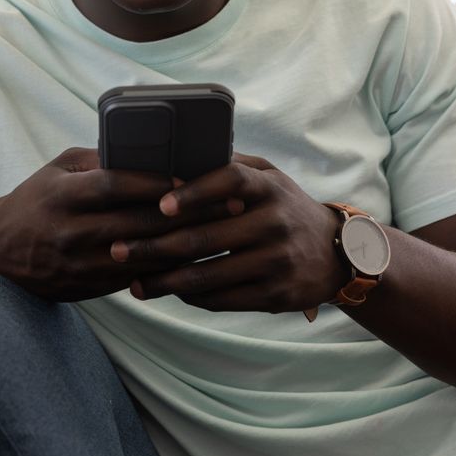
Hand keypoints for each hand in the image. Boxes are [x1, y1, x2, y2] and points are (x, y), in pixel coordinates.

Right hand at [0, 148, 239, 302]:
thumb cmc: (35, 201)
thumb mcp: (57, 170)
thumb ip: (98, 160)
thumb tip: (146, 150)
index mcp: (63, 194)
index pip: (114, 185)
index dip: (154, 183)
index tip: (191, 179)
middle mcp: (71, 230)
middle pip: (138, 223)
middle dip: (188, 214)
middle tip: (229, 205)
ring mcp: (80, 264)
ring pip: (144, 256)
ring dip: (187, 246)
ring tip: (224, 234)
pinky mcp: (89, 288)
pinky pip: (136, 280)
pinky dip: (168, 270)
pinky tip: (197, 260)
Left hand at [109, 154, 347, 313]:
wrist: (337, 254)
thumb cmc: (286, 208)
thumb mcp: (269, 178)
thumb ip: (231, 167)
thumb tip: (178, 155)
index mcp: (267, 187)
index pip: (228, 181)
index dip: (193, 192)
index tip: (160, 205)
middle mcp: (273, 223)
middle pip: (204, 237)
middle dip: (154, 247)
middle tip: (118, 250)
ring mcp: (275, 261)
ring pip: (208, 276)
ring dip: (165, 281)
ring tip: (135, 283)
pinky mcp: (275, 295)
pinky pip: (223, 300)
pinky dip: (192, 298)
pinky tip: (170, 293)